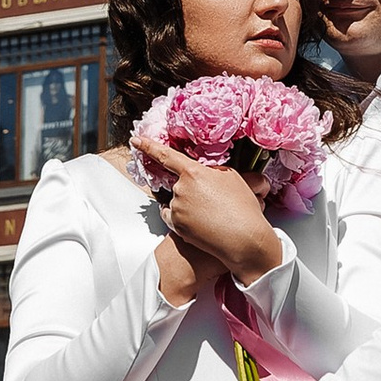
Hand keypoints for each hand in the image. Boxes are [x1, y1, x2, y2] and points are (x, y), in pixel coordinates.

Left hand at [136, 137, 281, 284]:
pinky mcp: (176, 225)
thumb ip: (210, 170)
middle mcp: (181, 188)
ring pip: (176, 201)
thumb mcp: (231, 177)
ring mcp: (177, 208)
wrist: (244, 239)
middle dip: (193, 190)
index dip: (149, 146)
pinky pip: (172, 216)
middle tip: (214, 202)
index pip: (166, 155)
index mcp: (194, 172)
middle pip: (179, 183)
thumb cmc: (242, 208)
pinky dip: (181, 217)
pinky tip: (199, 221)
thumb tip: (201, 173)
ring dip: (189, 204)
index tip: (136, 141)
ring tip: (212, 214)